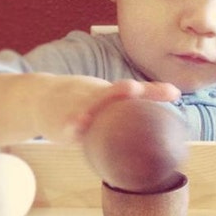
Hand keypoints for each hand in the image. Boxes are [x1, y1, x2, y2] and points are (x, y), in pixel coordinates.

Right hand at [36, 76, 180, 142]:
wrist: (39, 98)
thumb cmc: (82, 98)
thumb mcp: (108, 93)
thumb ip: (140, 98)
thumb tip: (177, 93)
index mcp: (107, 92)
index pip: (133, 90)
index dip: (152, 91)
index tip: (174, 93)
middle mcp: (92, 96)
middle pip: (108, 94)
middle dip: (119, 91)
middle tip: (134, 89)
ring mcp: (75, 108)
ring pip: (86, 107)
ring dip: (93, 107)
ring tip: (98, 110)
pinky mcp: (60, 123)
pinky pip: (68, 126)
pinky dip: (73, 125)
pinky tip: (77, 126)